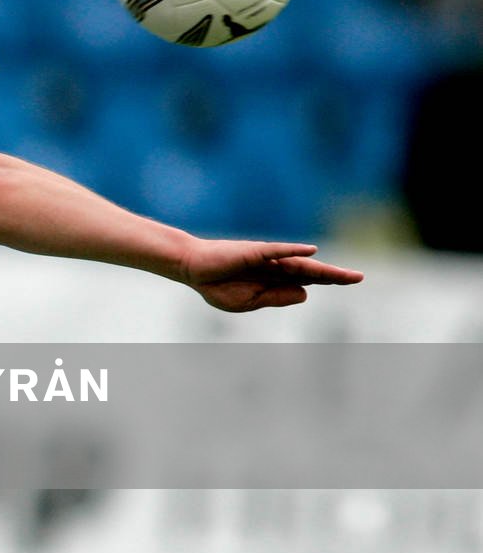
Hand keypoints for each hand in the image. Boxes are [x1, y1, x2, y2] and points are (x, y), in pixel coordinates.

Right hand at [181, 240, 363, 311]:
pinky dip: (293, 251)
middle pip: (310, 272)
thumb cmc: (217, 285)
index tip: (353, 279)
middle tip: (359, 277)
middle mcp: (275, 267)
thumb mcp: (249, 301)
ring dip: (321, 269)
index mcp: (275, 279)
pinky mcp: (253, 252)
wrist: (192, 269)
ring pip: (298, 264)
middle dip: (335, 276)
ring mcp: (266, 259)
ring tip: (344, 274)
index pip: (309, 280)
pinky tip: (310, 252)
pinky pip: (276, 251)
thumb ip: (277, 298)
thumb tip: (306, 293)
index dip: (330, 280)